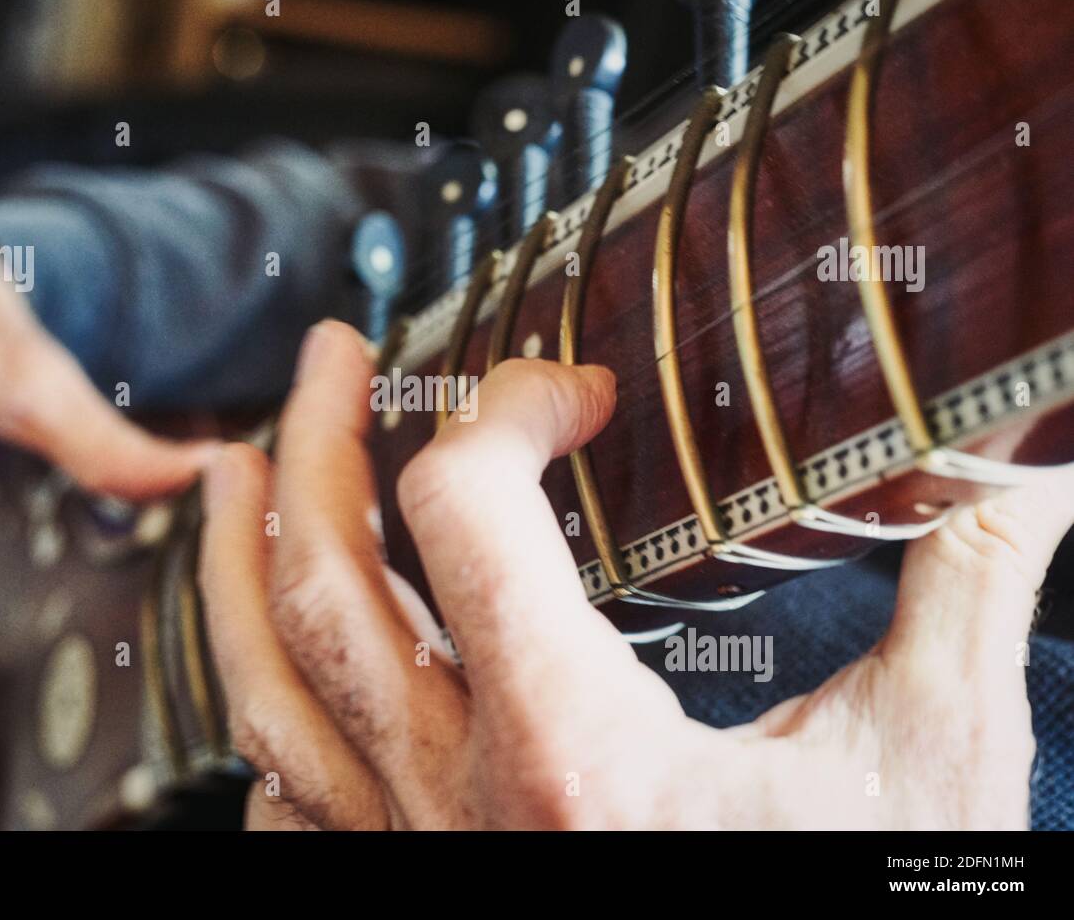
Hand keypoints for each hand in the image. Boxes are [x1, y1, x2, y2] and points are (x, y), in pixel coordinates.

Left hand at [199, 319, 1070, 828]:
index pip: (461, 515)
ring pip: (266, 692)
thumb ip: (963, 591)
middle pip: (326, 583)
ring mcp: (412, 860)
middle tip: (333, 355)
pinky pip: (288, 806)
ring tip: (228, 472)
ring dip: (237, 565)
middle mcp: (461, 806)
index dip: (503, 412)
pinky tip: (281, 672)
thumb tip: (1028, 461)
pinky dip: (271, 721)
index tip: (569, 391)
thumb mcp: (928, 771)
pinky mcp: (405, 895)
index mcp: (574, 752)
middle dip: (316, 444)